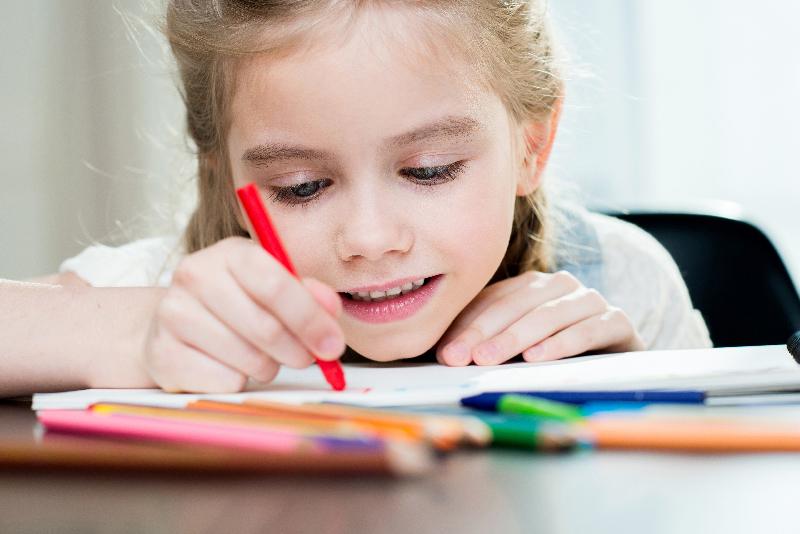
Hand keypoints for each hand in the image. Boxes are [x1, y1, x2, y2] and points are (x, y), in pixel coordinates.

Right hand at [143, 237, 344, 391]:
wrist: (175, 322)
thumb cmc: (238, 302)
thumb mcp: (275, 285)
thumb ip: (308, 293)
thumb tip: (331, 307)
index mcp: (230, 253)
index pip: (276, 284)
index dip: (311, 318)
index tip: (333, 343)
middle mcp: (195, 276)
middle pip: (266, 328)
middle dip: (299, 350)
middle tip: (308, 357)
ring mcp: (172, 315)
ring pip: (249, 360)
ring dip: (269, 367)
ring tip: (261, 356)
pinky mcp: (163, 354)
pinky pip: (226, 382)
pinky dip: (240, 381)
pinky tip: (230, 365)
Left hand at [436, 270, 644, 365]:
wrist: (618, 361)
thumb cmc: (556, 354)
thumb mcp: (516, 346)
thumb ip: (484, 343)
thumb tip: (445, 354)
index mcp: (531, 286)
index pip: (493, 301)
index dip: (466, 326)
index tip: (446, 352)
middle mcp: (560, 286)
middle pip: (516, 306)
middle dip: (485, 333)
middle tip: (461, 358)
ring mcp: (589, 300)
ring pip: (548, 315)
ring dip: (517, 337)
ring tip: (491, 358)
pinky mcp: (617, 321)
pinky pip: (588, 328)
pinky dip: (562, 342)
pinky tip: (538, 357)